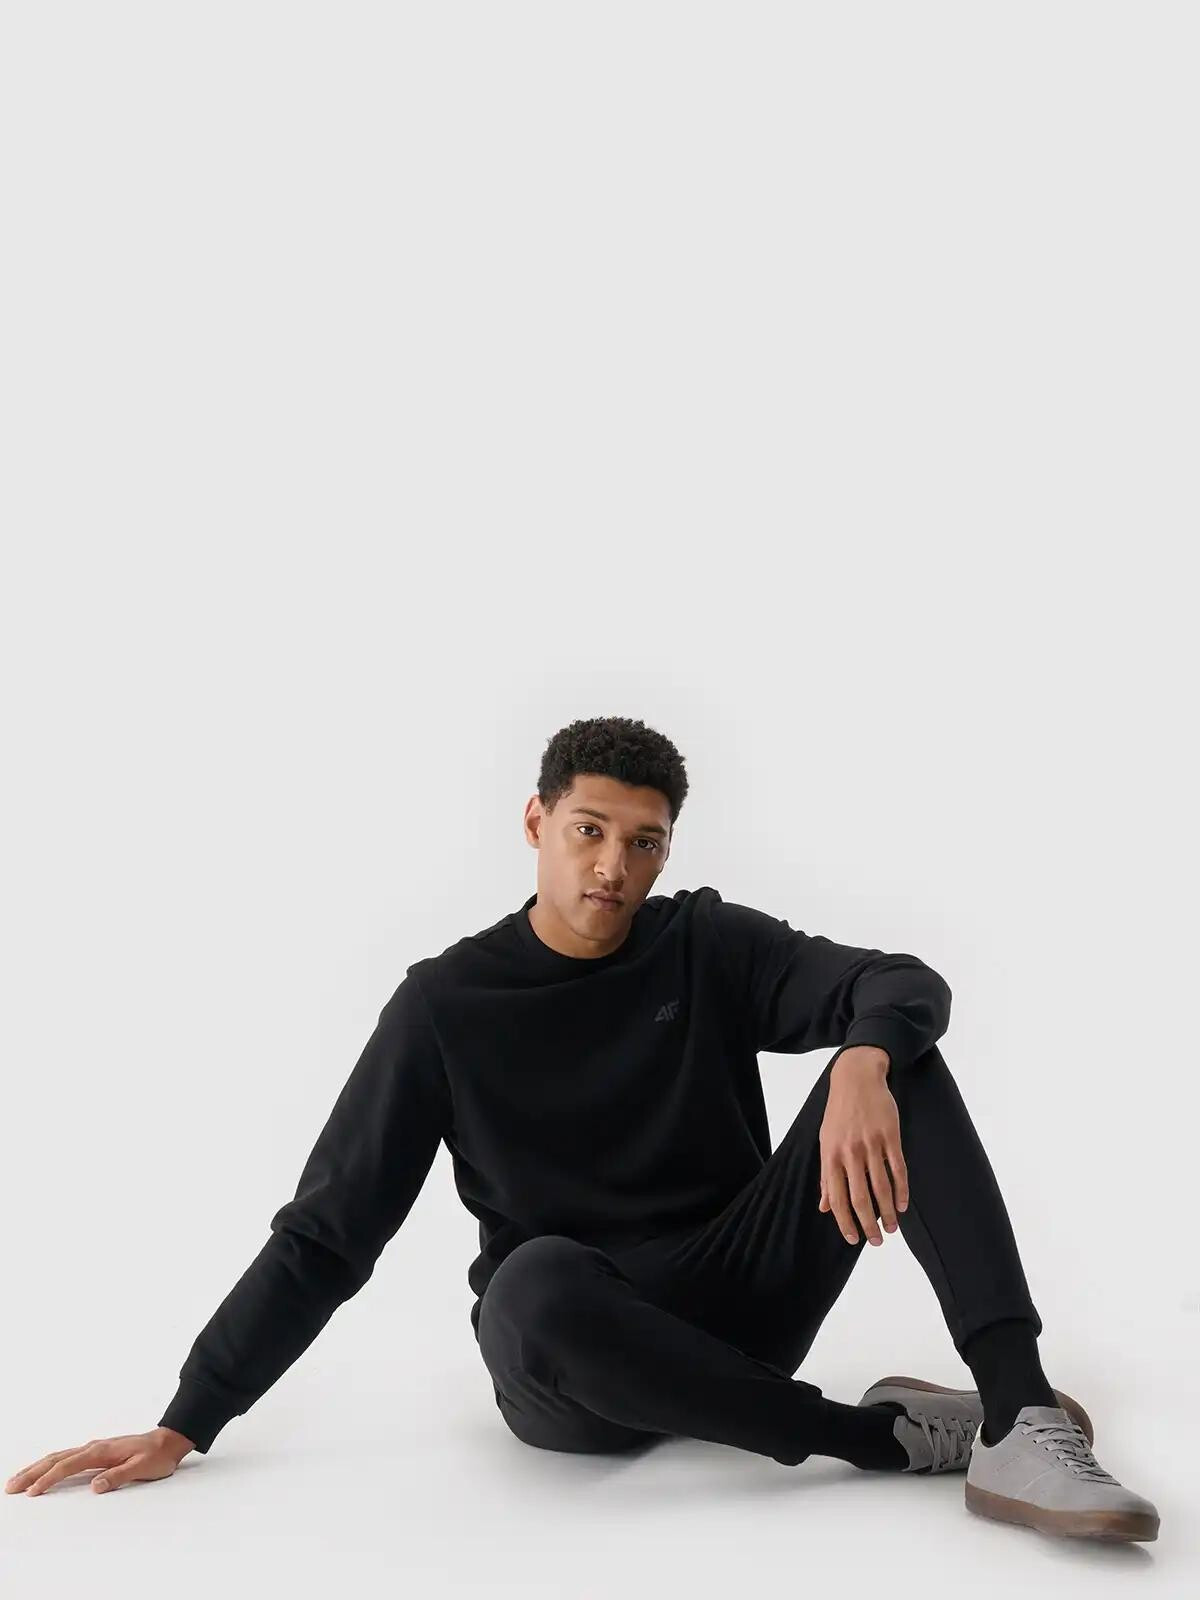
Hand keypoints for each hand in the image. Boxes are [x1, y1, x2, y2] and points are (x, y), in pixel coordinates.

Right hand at [5, 1427, 194, 1496]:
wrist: (168, 1441)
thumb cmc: (156, 1457)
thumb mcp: (142, 1468)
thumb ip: (119, 1476)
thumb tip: (95, 1486)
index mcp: (101, 1451)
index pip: (68, 1465)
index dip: (49, 1479)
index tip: (32, 1492)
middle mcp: (94, 1447)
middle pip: (56, 1458)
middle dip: (33, 1472)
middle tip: (12, 1486)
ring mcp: (94, 1448)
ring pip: (59, 1456)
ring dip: (37, 1467)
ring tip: (19, 1479)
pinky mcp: (96, 1452)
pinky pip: (67, 1457)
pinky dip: (50, 1464)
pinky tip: (43, 1470)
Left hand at [818, 1046, 909, 1245]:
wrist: (856, 1078)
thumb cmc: (839, 1113)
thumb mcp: (825, 1141)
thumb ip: (827, 1175)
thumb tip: (824, 1206)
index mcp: (831, 1155)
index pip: (836, 1197)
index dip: (845, 1221)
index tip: (853, 1239)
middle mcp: (850, 1152)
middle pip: (860, 1197)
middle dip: (868, 1224)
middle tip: (877, 1242)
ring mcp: (871, 1144)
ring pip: (881, 1187)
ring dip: (888, 1212)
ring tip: (892, 1228)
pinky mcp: (890, 1136)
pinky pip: (898, 1169)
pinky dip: (901, 1190)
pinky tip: (902, 1205)